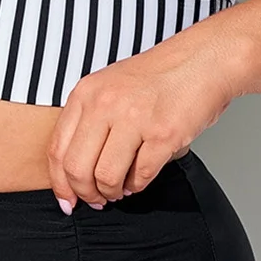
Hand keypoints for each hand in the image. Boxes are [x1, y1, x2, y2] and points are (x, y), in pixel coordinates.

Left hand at [46, 36, 240, 211]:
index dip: (59, 182)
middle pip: (76, 168)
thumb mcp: (109, 87)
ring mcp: (134, 119)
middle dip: (85, 194)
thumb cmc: (158, 76)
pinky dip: (137, 186)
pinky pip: (140, 176)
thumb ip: (89, 120)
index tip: (66, 199)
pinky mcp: (163, 134)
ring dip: (112, 192)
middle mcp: (104, 104)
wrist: (202, 60)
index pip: (57, 149)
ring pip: (106, 177)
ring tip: (119, 190)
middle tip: (96, 200)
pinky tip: (138, 180)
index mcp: (86, 93)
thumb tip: (75, 170)